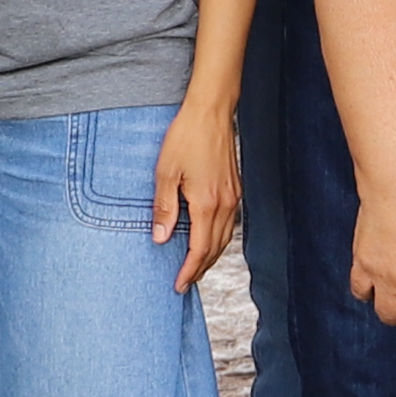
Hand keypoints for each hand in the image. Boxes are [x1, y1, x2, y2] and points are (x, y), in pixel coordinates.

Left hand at [152, 92, 241, 294]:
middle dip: (200, 269)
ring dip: (211, 256)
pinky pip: (229, 223)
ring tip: (196, 267)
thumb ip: (164, 207)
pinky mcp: (235, 187)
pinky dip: (218, 238)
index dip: (189, 270)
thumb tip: (160, 237)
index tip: (179, 285)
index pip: (200, 249)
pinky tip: (208, 238)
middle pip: (215, 248)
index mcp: (207, 203)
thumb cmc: (186, 137)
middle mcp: (225, 204)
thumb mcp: (165, 172)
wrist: (211, 111)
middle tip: (185, 283)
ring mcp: (233, 196)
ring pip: (225, 238)